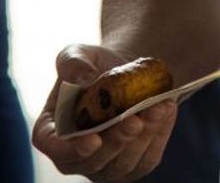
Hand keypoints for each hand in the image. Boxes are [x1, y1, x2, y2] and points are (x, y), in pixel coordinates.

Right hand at [33, 43, 178, 180]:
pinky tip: (167, 110)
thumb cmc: (93, 65)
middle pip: (93, 161)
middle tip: (135, 119)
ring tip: (159, 107)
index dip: (71, 149)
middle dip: (117, 141)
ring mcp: (103, 165)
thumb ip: (72, 63)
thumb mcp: (77, 53)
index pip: (54, 147)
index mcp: (52, 130)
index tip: (93, 140)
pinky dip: (159, 136)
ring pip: (122, 164)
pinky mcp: (131, 166)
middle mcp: (74, 156)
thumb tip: (84, 79)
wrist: (124, 70)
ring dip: (143, 137)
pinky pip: (146, 159)